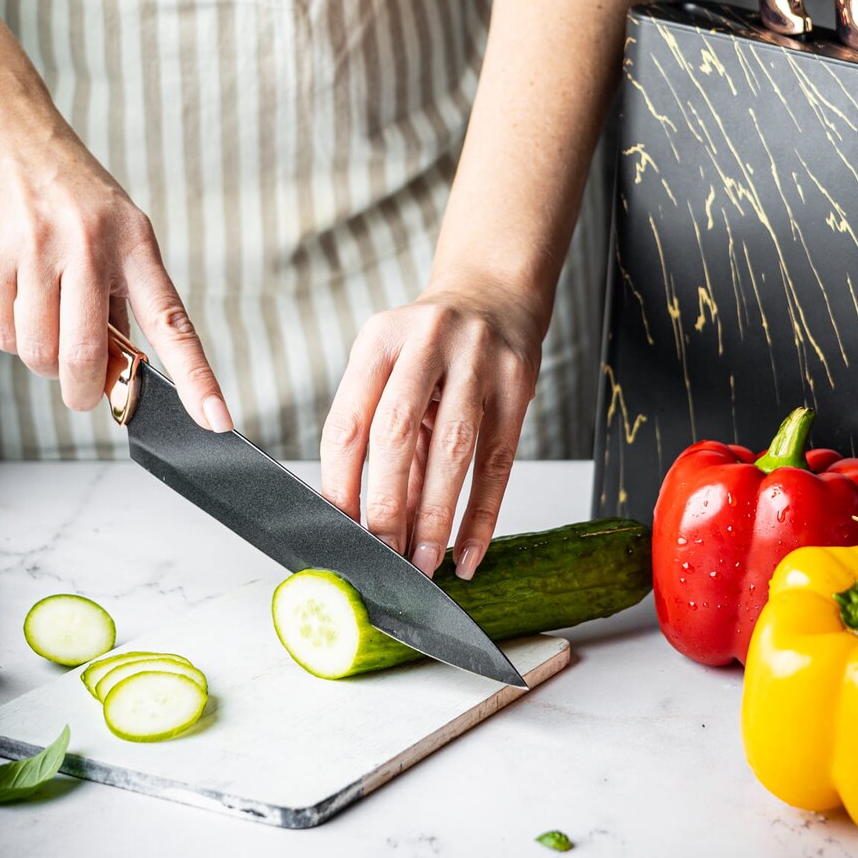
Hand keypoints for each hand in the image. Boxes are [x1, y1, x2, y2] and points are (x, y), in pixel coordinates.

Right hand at [0, 79, 232, 432]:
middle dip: (83, 391)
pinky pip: (1, 331)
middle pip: (87, 357)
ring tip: (43, 320)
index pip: (173, 324)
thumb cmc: (64, 184)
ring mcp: (38, 250)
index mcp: (136, 243)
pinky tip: (15, 300)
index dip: (196, 378)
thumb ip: (120, 294)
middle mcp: (91, 247)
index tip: (216, 419)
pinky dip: (8, 332)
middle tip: (83, 393)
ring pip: (38, 352)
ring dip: (40, 358)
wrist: (0, 123)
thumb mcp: (114, 227)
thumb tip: (120, 368)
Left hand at [320, 280, 541, 579]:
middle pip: (396, 432)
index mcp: (379, 338)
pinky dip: (483, 513)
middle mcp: (426, 341)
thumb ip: (387, 441)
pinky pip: (499, 459)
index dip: (341, 482)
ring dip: (436, 516)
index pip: (348, 421)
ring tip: (426, 562)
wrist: (495, 294)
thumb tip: (381, 526)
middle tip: (384, 556)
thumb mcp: (397, 372)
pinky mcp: (517, 381)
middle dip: (387, 505)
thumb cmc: (432, 347)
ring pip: (453, 448)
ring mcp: (477, 357)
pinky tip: (469, 551)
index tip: (339, 532)